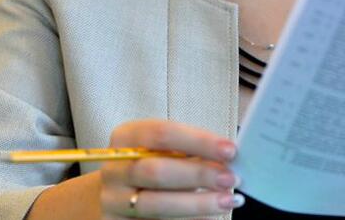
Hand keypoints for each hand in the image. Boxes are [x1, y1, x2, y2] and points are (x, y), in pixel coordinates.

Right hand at [99, 119, 241, 218]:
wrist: (120, 195)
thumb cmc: (153, 164)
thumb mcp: (165, 150)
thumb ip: (191, 150)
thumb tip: (229, 157)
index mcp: (125, 138)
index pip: (162, 134)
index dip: (198, 141)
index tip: (230, 150)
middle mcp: (114, 169)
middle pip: (156, 171)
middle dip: (198, 174)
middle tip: (231, 178)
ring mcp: (112, 201)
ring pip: (155, 204)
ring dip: (197, 203)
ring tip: (227, 200)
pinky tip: (209, 218)